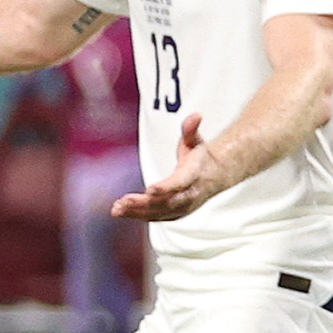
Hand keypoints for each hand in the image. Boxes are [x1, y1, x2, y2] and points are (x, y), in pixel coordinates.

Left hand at [111, 114, 229, 221]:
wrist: (216, 175)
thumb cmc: (201, 156)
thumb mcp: (197, 140)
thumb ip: (191, 129)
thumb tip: (196, 115)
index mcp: (194, 175)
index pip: (180, 183)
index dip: (166, 187)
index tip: (150, 190)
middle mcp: (189, 195)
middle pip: (166, 202)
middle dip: (144, 203)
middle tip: (123, 202)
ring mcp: (183, 207)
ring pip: (159, 212)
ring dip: (137, 212)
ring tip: (116, 209)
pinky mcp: (175, 213)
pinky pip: (156, 217)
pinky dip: (138, 216)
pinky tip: (121, 212)